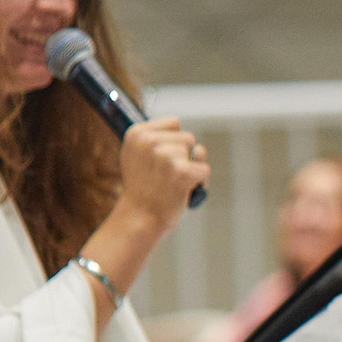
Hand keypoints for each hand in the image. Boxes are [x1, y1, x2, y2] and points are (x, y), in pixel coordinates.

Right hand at [116, 117, 210, 235]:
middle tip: (167, 176)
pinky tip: (184, 191)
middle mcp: (150, 141)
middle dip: (185, 157)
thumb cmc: (142, 189)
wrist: (139, 218)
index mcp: (137, 133)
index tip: (160, 161)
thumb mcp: (136, 155)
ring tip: (173, 184)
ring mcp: (166, 156)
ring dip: (193, 169)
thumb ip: (156, 138)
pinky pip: (205, 169)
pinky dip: (200, 182)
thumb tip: (187, 133)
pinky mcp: (182, 172)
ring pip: (198, 153)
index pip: (175, 123)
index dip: (174, 142)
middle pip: (188, 138)